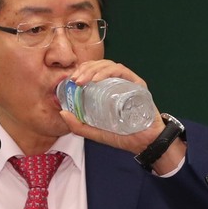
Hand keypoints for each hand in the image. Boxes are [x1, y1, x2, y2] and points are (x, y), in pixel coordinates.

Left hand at [58, 61, 183, 170]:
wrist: (145, 143)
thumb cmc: (123, 137)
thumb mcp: (96, 132)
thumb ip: (79, 126)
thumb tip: (62, 113)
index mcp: (108, 89)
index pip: (93, 72)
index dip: (81, 71)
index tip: (71, 80)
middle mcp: (117, 83)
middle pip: (99, 66)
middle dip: (84, 69)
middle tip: (75, 80)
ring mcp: (128, 82)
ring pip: (108, 65)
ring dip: (93, 70)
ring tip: (83, 80)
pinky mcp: (137, 83)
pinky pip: (120, 71)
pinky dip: (106, 72)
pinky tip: (96, 80)